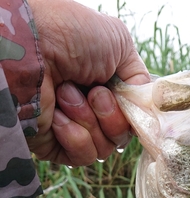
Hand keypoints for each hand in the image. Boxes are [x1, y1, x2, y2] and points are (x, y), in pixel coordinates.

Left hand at [27, 0, 148, 165]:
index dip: (135, 114)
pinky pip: (83, 156)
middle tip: (93, 92)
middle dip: (112, 116)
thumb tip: (147, 110)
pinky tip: (58, 116)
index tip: (132, 103)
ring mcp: (73, 129)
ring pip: (104, 149)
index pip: (133, 117)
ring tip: (66, 94)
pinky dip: (75, 136)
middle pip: (122, 136)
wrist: (29, 45)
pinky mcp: (56, 146)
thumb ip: (140, 80)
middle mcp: (91, 110)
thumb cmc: (71, 35)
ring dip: (89, 121)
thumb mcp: (120, 45)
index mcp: (106, 87)